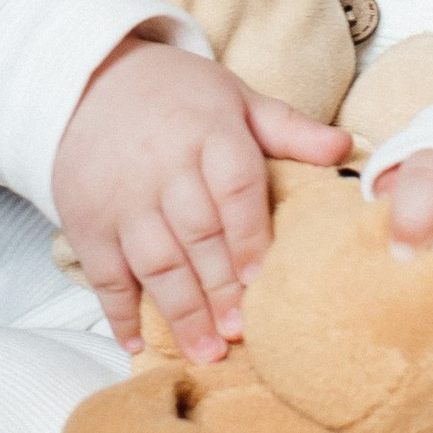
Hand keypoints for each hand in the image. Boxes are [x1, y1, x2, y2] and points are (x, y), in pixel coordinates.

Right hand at [53, 37, 349, 360]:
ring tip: (205, 352)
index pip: (234, 187)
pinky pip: (103, 272)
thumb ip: (289, 129)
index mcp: (209, 134)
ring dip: (180, 310)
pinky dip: (119, 312)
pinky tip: (138, 343)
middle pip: (196, 233)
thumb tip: (347, 147)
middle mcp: (163, 167)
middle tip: (241, 332)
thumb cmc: (179, 96)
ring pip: (154, 260)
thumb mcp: (235, 98)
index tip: (263, 280)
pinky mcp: (86, 221)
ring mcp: (121, 198)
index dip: (249, 236)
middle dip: (220, 287)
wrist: (91, 80)